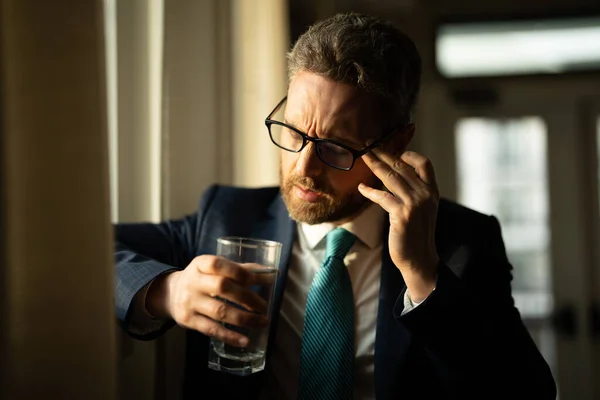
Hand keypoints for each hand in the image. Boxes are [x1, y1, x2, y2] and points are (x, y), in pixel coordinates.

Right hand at [146, 255, 268, 346]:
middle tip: (264, 306)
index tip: (255, 280)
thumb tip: (273, 273)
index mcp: (200, 264)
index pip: (218, 264)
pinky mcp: (188, 320)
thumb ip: (240, 270)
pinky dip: (230, 336)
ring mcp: (189, 302)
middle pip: (222, 288)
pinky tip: (245, 340)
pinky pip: (211, 330)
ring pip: (219, 311)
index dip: (238, 272)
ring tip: (262, 322)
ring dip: (244, 318)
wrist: (170, 294)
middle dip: (247, 297)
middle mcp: (193, 282)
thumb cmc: (202, 279)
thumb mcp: (214, 269)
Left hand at [358, 150, 439, 301]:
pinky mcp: (401, 215)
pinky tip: (362, 188)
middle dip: (383, 153)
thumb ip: (414, 191)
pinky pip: (382, 196)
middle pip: (402, 166)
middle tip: (369, 144)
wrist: (419, 258)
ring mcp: (414, 204)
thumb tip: (395, 175)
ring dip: (374, 164)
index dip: (408, 154)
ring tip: (363, 156)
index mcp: (432, 191)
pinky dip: (370, 191)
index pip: (424, 164)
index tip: (393, 150)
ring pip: (390, 177)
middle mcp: (425, 194)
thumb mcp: (421, 209)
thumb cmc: (416, 233)